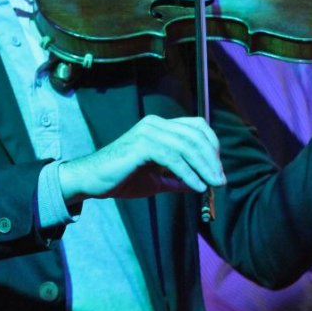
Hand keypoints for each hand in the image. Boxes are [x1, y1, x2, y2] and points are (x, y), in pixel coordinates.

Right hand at [58, 115, 225, 203]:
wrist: (91, 180)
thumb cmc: (121, 178)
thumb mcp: (157, 178)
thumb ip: (178, 178)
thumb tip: (201, 183)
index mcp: (159, 126)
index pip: (195, 126)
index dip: (211, 144)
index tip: (217, 168)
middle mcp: (155, 124)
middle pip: (195, 135)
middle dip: (211, 158)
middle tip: (220, 180)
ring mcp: (148, 132)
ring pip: (186, 145)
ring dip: (204, 166)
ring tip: (213, 184)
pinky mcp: (142, 145)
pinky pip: (173, 158)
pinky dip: (188, 173)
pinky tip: (197, 186)